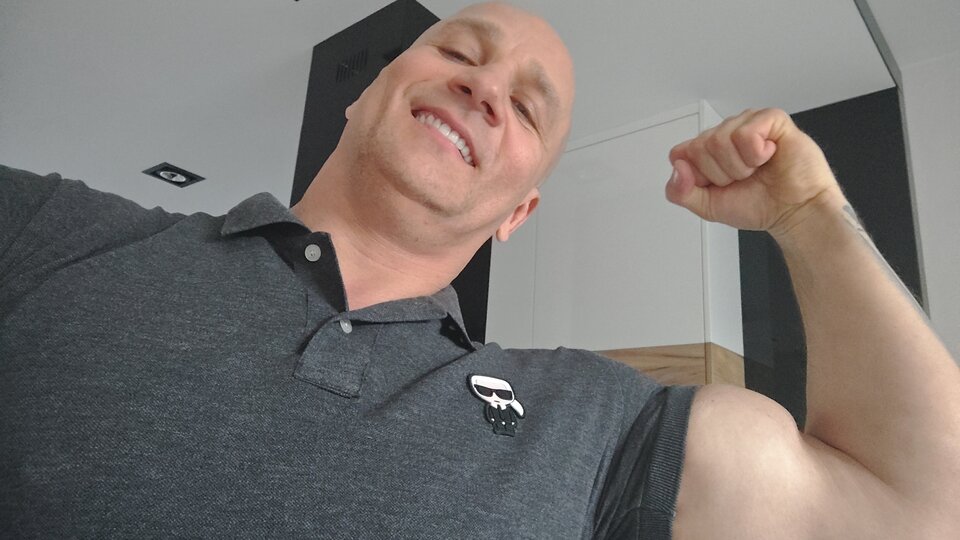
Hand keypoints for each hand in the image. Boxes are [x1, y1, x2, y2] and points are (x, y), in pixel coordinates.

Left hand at [665, 108, 842, 234]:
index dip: (698, 176)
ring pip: (719, 140)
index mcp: (707, 151)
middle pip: (699, 148)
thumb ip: (681, 192)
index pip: (680, 154)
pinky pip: (746, 134)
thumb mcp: (708, 206)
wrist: (794, 212)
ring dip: (741, 166)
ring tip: (758, 169)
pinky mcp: (770, 119)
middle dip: (721, 173)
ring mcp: (746, 122)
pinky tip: (770, 156)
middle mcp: (724, 132)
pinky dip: (757, 154)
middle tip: (744, 178)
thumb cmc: (759, 205)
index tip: (719, 185)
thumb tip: (678, 168)